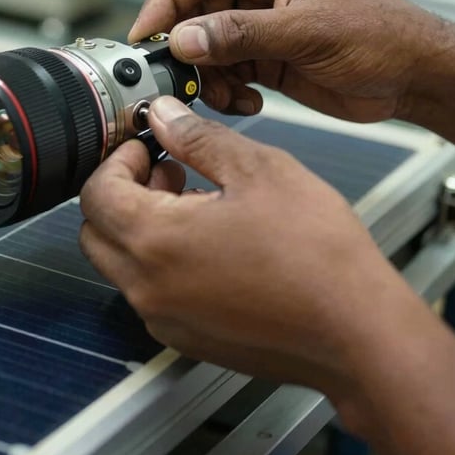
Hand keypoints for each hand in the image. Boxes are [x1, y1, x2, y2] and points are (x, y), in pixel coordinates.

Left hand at [79, 96, 410, 395]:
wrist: (359, 334)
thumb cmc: (317, 256)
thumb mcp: (257, 170)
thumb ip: (197, 138)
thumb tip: (164, 116)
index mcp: (154, 241)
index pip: (95, 192)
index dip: (118, 159)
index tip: (147, 146)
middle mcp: (147, 288)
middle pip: (96, 230)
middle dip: (122, 192)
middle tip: (167, 171)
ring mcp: (166, 319)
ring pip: (122, 263)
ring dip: (142, 225)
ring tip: (197, 202)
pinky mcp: (188, 338)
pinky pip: (152, 291)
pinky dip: (162, 260)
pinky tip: (212, 242)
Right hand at [128, 0, 446, 123]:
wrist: (414, 78)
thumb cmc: (381, 35)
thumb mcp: (307, 31)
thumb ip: (240, 33)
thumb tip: (184, 37)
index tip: (146, 33)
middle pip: (196, 10)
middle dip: (185, 45)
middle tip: (175, 74)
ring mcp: (260, 25)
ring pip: (205, 46)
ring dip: (206, 76)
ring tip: (225, 95)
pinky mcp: (264, 58)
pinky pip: (224, 72)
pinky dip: (225, 91)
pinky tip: (247, 102)